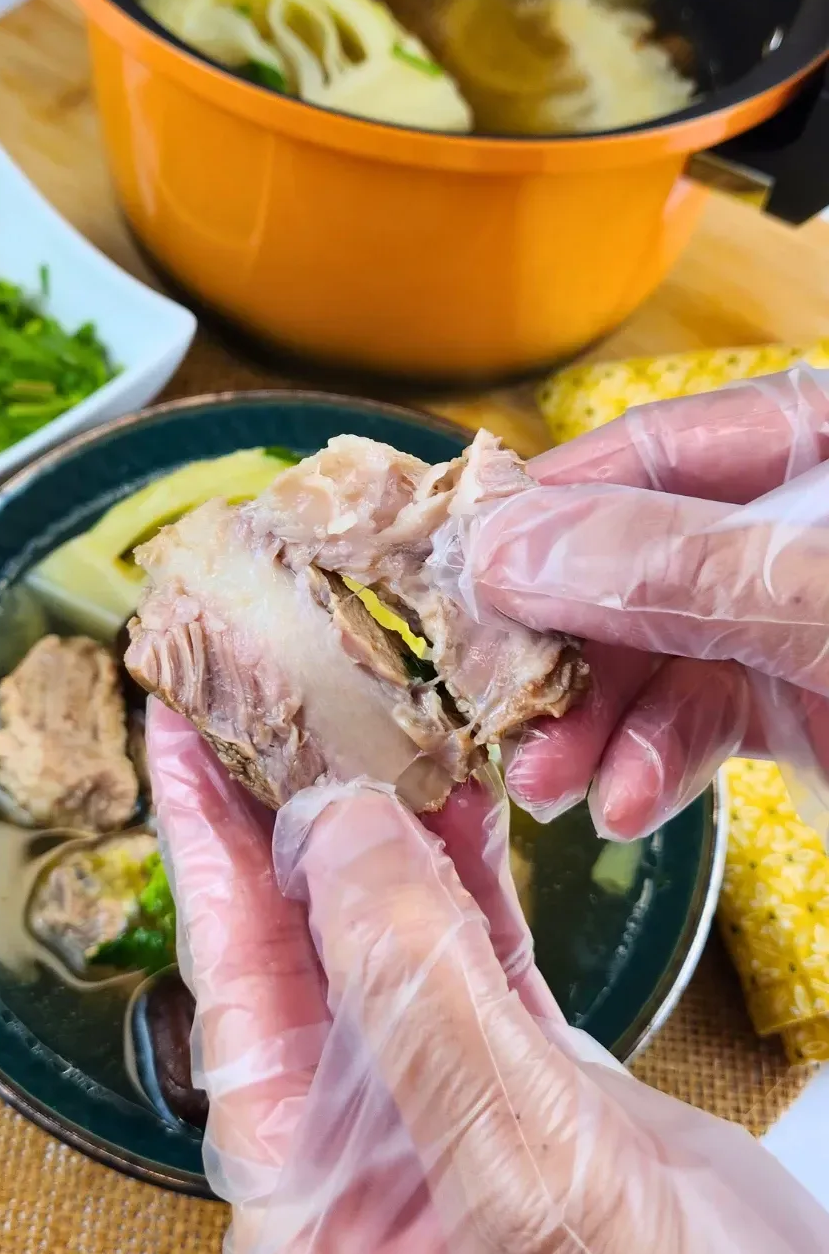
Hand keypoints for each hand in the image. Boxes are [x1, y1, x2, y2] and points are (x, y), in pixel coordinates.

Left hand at [147, 700, 828, 1253]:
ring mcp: (447, 1108)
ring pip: (391, 932)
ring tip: (365, 714)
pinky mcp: (531, 1088)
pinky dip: (469, 867)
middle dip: (280, 808)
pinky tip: (462, 797)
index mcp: (310, 1189)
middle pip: (297, 940)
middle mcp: (360, 1142)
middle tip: (262, 687)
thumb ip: (416, 997)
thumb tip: (337, 831)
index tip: (177, 729)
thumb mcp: (516, 1172)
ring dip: (381, 822)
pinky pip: (478, 950)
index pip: (230, 980)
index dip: (200, 841)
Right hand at [433, 366, 828, 837]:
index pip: (652, 448)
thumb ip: (673, 569)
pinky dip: (659, 763)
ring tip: (546, 782)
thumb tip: (502, 550)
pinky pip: (709, 720)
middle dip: (563, 644)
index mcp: (811, 448)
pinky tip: (626, 806)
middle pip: (635, 562)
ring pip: (659, 654)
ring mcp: (788, 617)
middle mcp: (784, 525)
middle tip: (489, 698)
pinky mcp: (799, 703)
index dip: (550, 501)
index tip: (459, 561)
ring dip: (594, 722)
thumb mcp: (816, 595)